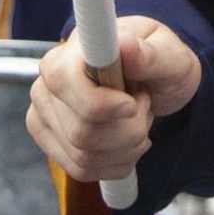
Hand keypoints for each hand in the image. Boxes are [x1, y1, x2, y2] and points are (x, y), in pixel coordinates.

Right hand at [28, 18, 201, 185]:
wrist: (152, 82)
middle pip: (82, 132)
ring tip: (137, 120)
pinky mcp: (50, 142)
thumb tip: (125, 45)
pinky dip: (115, 163)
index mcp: (70, 53)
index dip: (101, 103)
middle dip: (128, 129)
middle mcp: (47, 84)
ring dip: (126, 147)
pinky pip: (82, 169)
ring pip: (84, 156)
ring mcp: (44, 115)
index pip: (64, 82)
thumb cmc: (158, 62)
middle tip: (143, 105)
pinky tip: (127, 141)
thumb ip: (150, 54)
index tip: (131, 104)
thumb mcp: (169, 54)